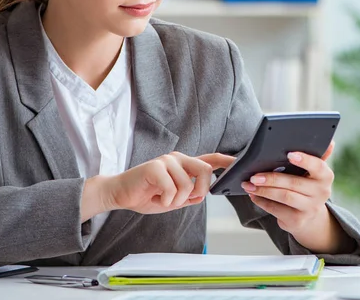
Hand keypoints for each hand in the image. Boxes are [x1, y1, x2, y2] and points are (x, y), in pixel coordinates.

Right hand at [83, 152, 233, 218]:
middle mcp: (177, 158)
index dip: (226, 161)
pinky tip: (155, 197)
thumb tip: (203, 194)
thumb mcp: (173, 198)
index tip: (239, 164)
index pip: (209, 159)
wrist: (120, 194)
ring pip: (187, 185)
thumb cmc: (146, 195)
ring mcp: (165, 161)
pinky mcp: (154, 167)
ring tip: (163, 199)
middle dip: (202, 190)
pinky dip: (165, 200)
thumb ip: (189, 194)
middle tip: (188, 199)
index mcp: (184, 164)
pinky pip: (171, 189)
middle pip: (205, 170)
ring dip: (176, 201)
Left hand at [241, 142, 348, 252]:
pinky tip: (253, 194)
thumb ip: (317, 156)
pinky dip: (262, 201)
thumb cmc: (306, 185)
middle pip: (294, 183)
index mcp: (325, 177)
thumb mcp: (313, 172)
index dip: (305, 160)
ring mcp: (310, 208)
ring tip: (248, 184)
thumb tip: (330, 141)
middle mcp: (321, 193)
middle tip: (254, 175)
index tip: (289, 154)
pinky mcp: (297, 221)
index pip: (318, 166)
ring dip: (264, 190)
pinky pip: (277, 210)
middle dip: (272, 178)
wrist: (310, 217)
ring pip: (284, 197)